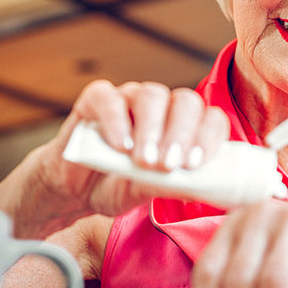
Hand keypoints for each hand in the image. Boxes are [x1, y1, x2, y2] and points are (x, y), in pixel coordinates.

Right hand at [27, 80, 229, 229]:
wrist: (77, 189)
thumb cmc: (119, 185)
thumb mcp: (146, 192)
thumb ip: (167, 186)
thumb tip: (195, 188)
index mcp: (185, 125)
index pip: (210, 118)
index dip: (208, 137)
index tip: (195, 164)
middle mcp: (162, 106)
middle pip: (185, 101)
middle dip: (181, 133)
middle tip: (168, 165)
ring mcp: (130, 98)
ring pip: (151, 95)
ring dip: (151, 129)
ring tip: (144, 161)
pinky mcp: (97, 99)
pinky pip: (109, 98)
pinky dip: (116, 121)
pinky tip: (119, 147)